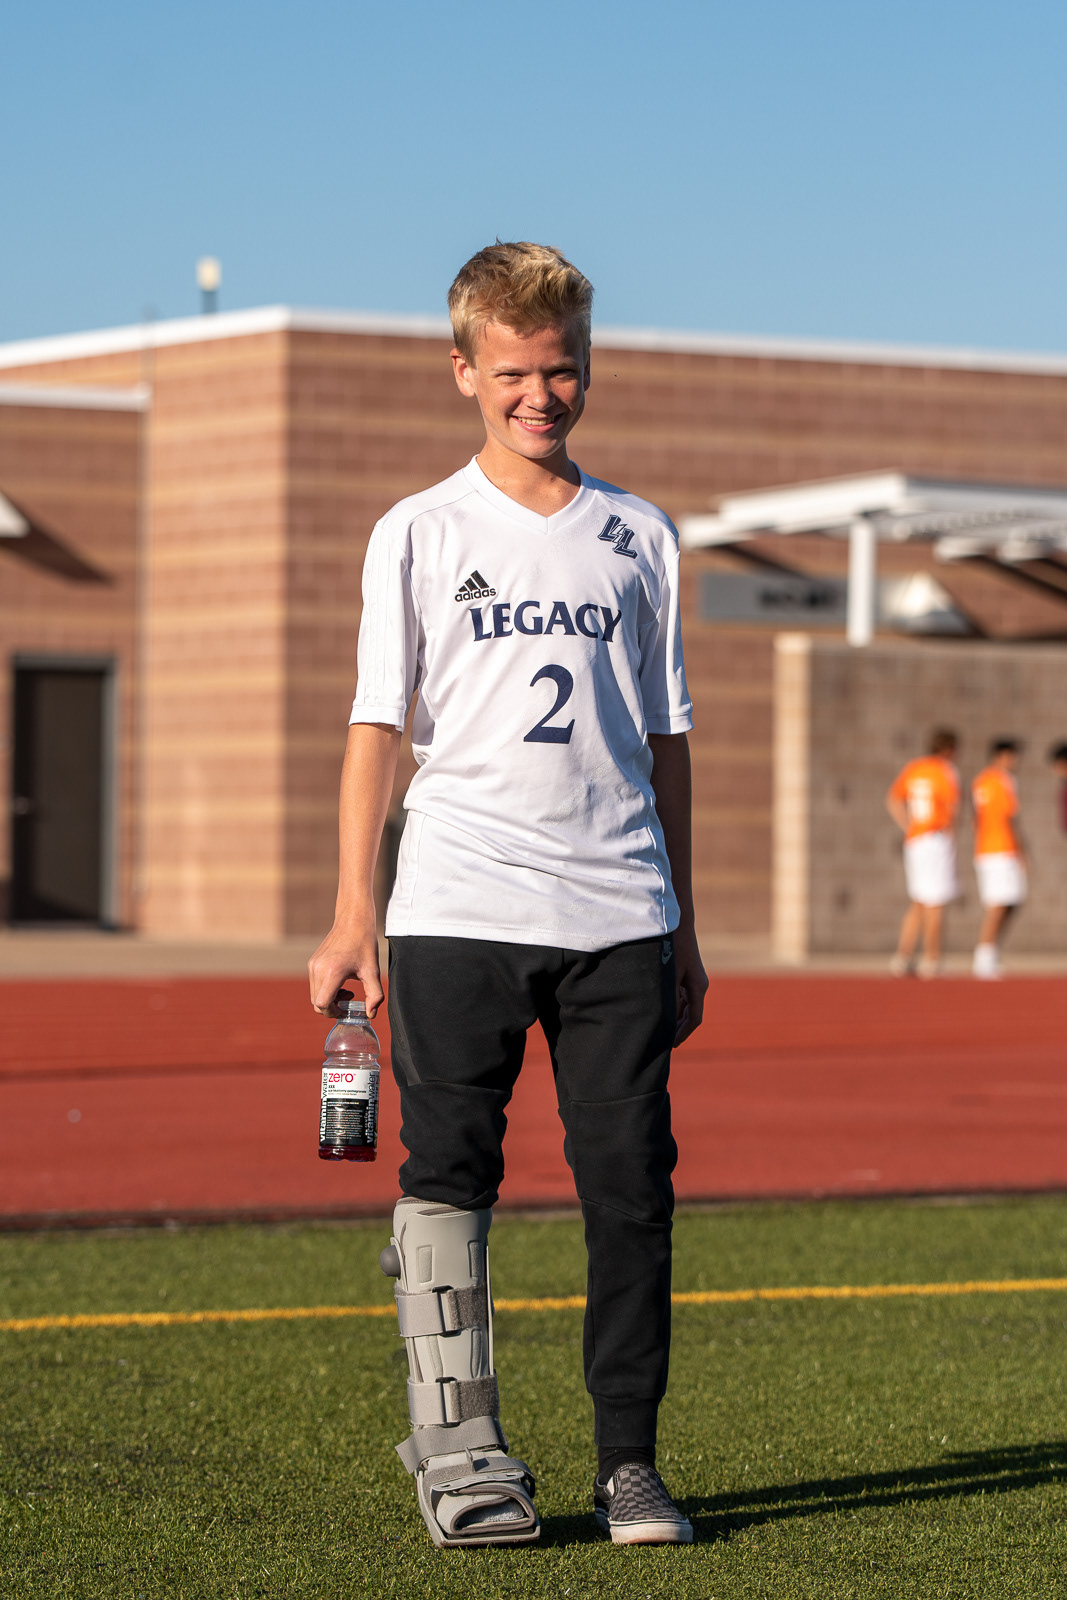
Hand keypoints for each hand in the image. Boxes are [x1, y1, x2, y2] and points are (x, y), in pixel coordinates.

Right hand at [307, 912, 383, 1018]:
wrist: (353, 921)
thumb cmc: (364, 944)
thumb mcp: (373, 971)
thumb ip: (375, 995)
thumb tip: (371, 1014)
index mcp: (332, 972)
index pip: (322, 1004)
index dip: (333, 1013)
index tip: (345, 1011)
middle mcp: (318, 969)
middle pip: (316, 1003)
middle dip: (331, 1008)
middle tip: (349, 1001)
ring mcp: (313, 965)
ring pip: (314, 995)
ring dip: (328, 999)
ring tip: (347, 991)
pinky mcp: (312, 962)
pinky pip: (314, 984)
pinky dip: (325, 990)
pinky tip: (340, 983)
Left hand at [672, 925, 707, 1045]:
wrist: (677, 922)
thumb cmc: (671, 946)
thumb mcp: (668, 974)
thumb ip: (668, 997)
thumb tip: (665, 1019)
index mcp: (698, 987)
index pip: (694, 1019)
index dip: (683, 1034)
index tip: (671, 1046)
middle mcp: (699, 985)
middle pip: (690, 1014)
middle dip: (677, 1029)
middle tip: (662, 1043)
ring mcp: (693, 979)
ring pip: (685, 1005)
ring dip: (674, 1018)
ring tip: (659, 1030)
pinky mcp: (686, 973)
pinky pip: (681, 996)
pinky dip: (672, 1006)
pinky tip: (660, 1011)